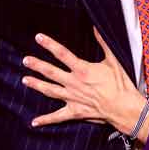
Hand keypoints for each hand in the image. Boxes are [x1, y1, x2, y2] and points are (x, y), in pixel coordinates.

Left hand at [22, 27, 143, 131]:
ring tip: (25, 80)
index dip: (49, 44)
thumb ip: (103, 42)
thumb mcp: (113, 60)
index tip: (38, 37)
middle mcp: (74, 83)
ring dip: (37, 85)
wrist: (123, 107)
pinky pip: (57, 116)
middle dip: (37, 65)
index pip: (62, 53)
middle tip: (25, 60)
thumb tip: (95, 27)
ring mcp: (72, 98)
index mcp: (82, 69)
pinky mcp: (75, 112)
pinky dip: (45, 119)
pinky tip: (34, 121)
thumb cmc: (120, 83)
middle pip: (51, 72)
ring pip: (50, 91)